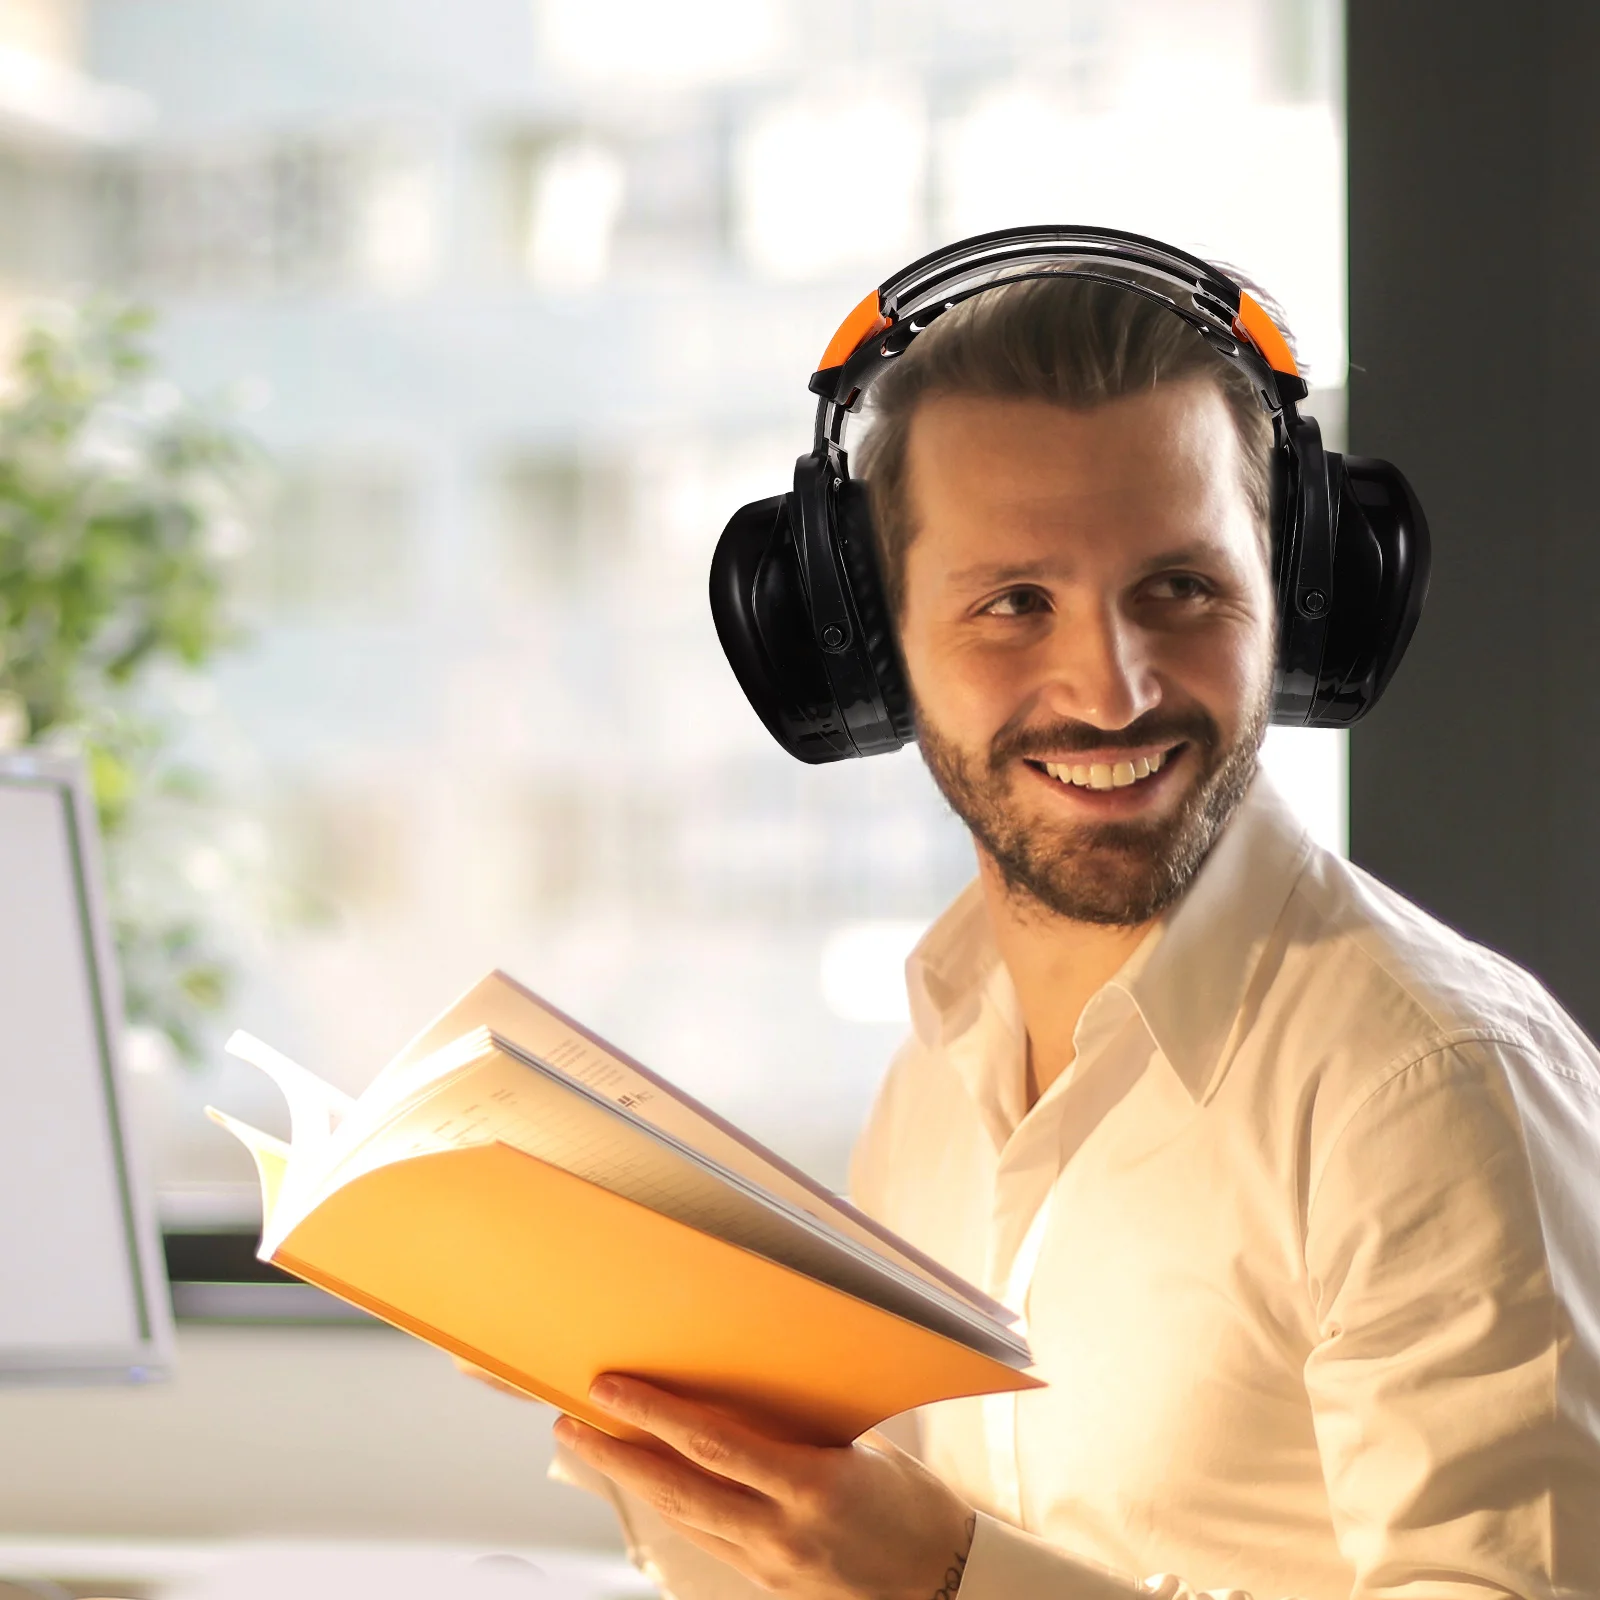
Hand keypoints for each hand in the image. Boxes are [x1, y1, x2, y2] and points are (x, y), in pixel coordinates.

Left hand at [555, 1375, 975, 1599]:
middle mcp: (783, 1531)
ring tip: (592, 1447)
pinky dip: (671, 1507)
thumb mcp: (861, 1450)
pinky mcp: (767, 1586)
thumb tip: (741, 1388)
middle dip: (616, 1455)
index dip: (655, 1415)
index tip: (611, 1388)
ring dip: (630, 1482)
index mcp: (814, 1486)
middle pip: (677, 1490)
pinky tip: (647, 1483)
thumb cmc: (913, 1504)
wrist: (944, 1585)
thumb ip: (799, 1427)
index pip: (714, 1446)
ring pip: (682, 1519)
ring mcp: (771, 1566)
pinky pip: (706, 1539)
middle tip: (569, 1423)